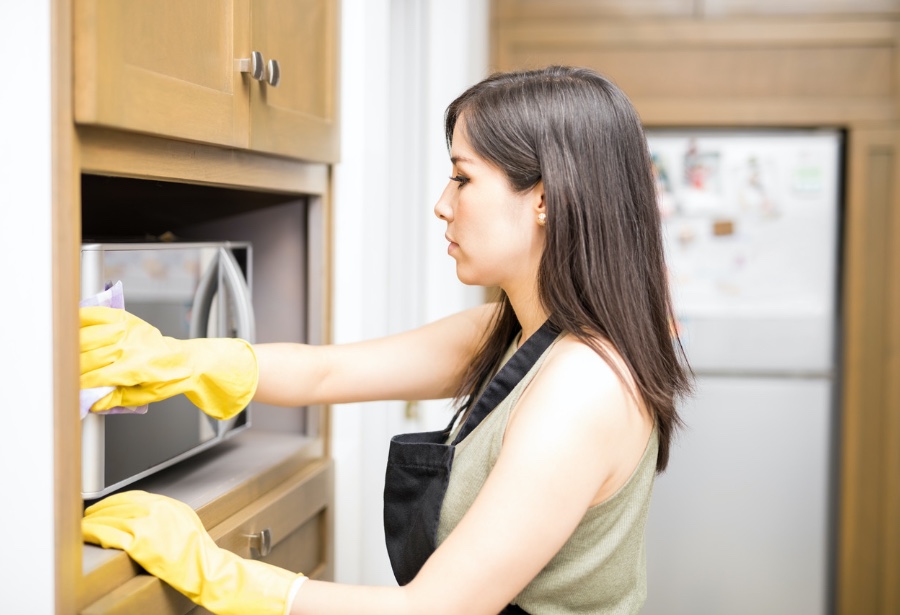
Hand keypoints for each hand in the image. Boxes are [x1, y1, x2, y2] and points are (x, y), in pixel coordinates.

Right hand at [80, 306, 257, 419]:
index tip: (68, 390)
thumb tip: (88, 399)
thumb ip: (113, 398)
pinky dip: (81, 318)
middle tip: (61, 375)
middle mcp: (131, 347)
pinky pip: (97, 314)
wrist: (185, 360)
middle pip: (87, 357)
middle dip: (71, 369)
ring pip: (86, 336)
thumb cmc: (165, 379)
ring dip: (70, 346)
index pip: (95, 378)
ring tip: (63, 354)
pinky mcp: (127, 319)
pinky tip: (71, 325)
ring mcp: (128, 330)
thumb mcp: (141, 397)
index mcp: (136, 369)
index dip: (77, 386)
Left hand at [82, 491, 304, 614]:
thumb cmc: (199, 552)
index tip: (102, 508)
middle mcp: (157, 508)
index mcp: (168, 503)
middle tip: (86, 518)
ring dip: (92, 522)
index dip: (112, 502)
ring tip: (81, 528)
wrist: (206, 568)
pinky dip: (95, 533)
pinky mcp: (140, 542)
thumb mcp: (185, 522)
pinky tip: (87, 535)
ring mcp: (148, 523)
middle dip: (98, 511)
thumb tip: (143, 516)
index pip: (131, 496)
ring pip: (110, 518)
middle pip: (118, 505)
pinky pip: (109, 534)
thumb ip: (165, 515)